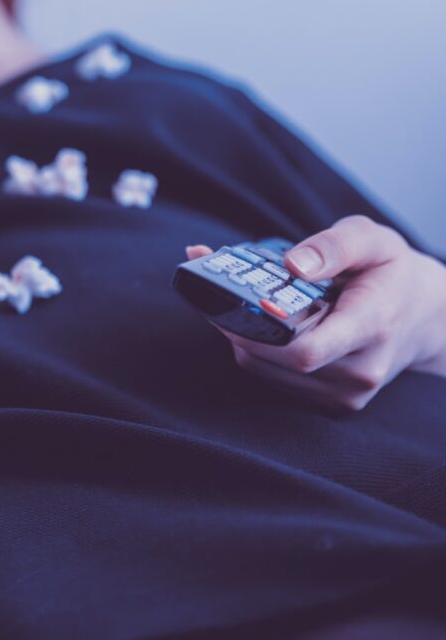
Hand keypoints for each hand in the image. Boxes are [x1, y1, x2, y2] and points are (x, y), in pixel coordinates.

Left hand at [188, 216, 445, 411]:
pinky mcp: (330, 404)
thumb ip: (334, 246)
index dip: (258, 333)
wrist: (425, 318)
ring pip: (265, 371)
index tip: (230, 303)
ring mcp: (345, 395)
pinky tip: (262, 326)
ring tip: (241, 304)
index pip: (306, 350)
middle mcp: (359, 371)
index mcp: (372, 327)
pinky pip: (273, 379)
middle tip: (219, 291)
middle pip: (275, 360)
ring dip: (243, 338)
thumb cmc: (392, 274)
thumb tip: (294, 263)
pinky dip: (257, 352)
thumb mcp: (373, 240)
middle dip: (238, 325)